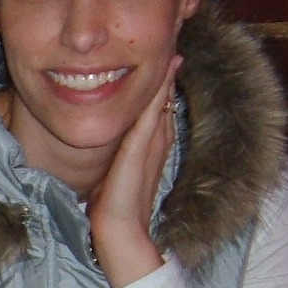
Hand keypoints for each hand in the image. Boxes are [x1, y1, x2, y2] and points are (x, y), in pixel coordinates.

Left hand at [86, 55, 180, 287]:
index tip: (167, 64)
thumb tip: (112, 155)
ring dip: (166, 83)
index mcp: (150, 155)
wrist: (121, 238)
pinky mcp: (138, 157)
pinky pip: (149, 123)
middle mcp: (155, 150)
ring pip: (161, 110)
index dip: (163, 91)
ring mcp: (149, 153)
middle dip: (169, 79)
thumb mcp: (116, 181)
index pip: (160, 115)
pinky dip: (154, 102)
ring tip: (172, 54)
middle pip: (165, 107)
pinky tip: (158, 83)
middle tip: (176, 48)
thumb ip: (119, 164)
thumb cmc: (114, 216)